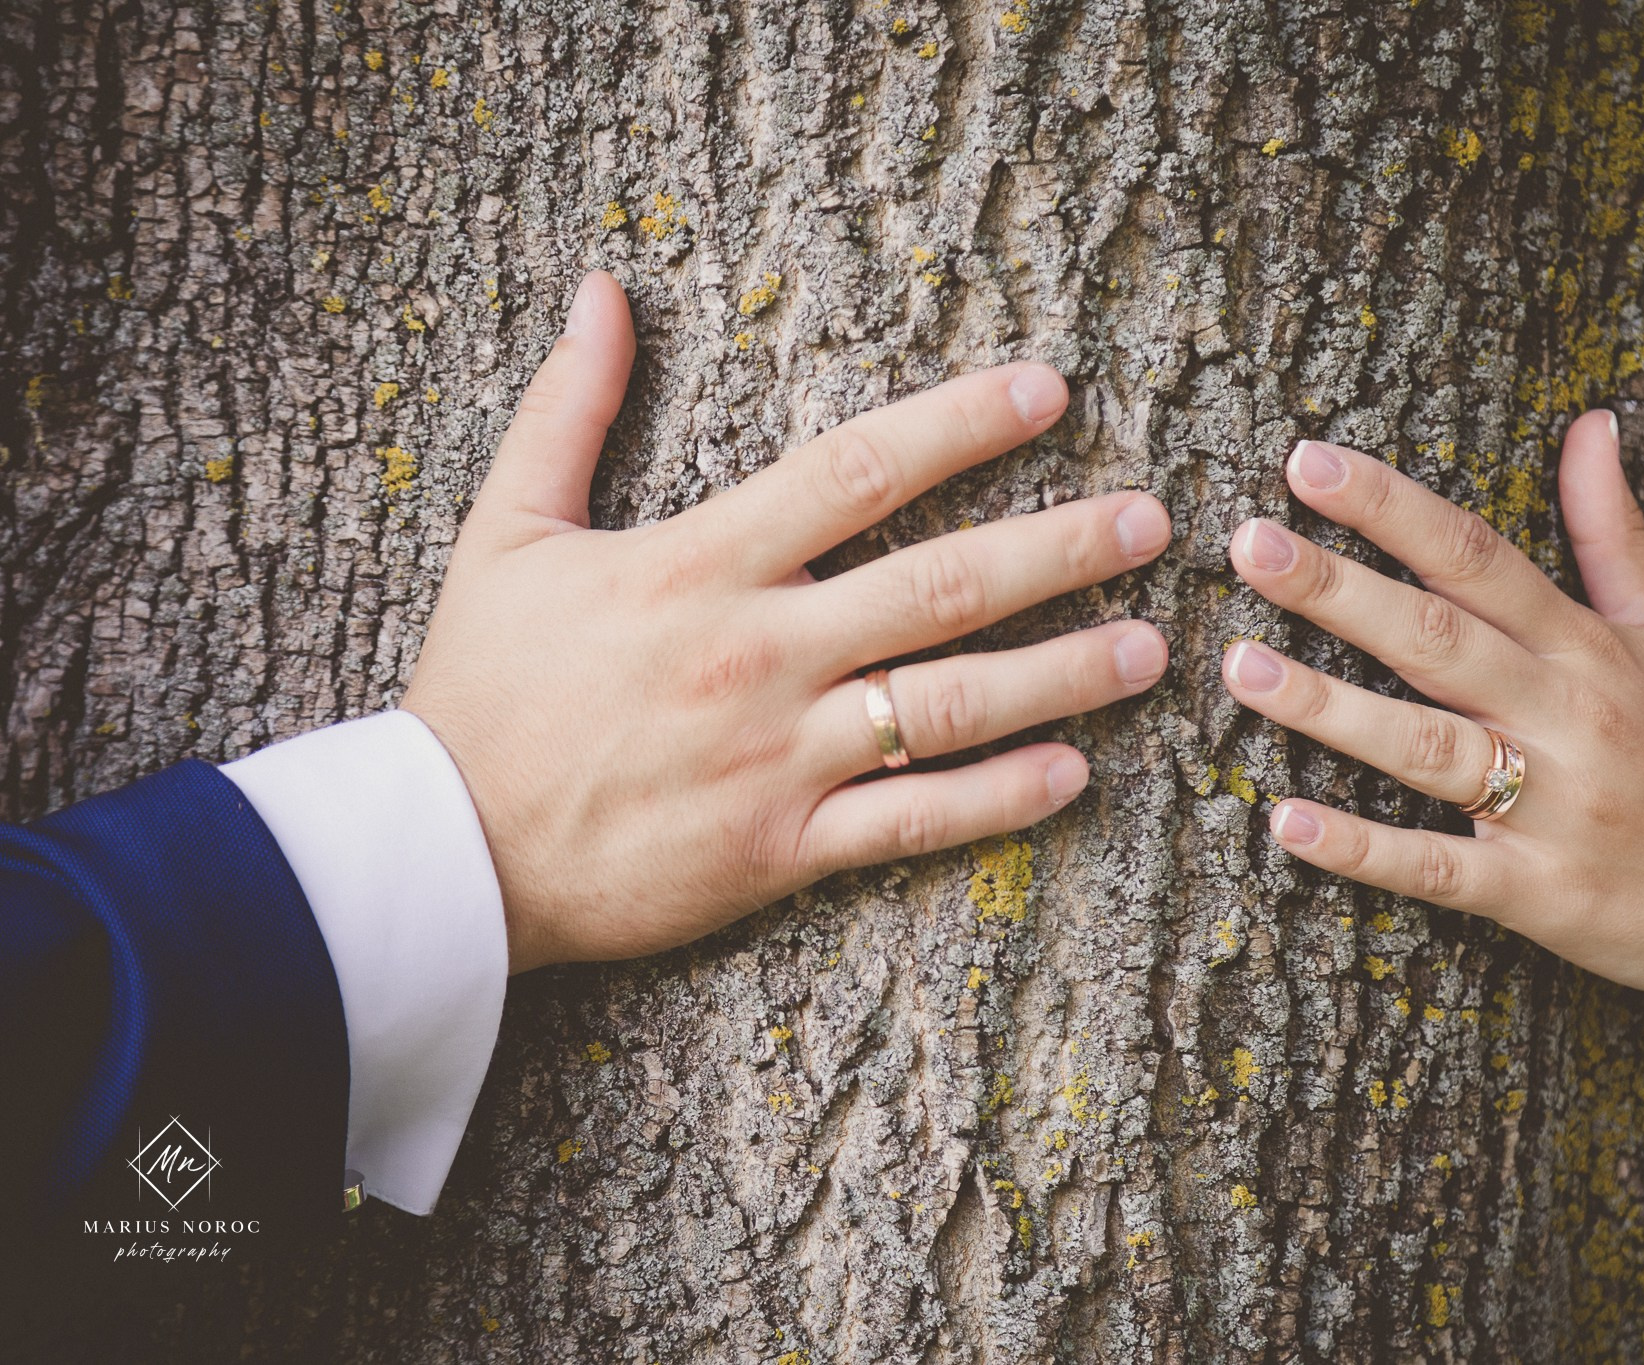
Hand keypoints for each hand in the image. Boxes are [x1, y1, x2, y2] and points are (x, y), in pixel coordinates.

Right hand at [403, 272, 1172, 973]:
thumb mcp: (505, 529)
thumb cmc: (481, 687)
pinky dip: (998, 800)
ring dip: (1061, 675)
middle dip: (1058, 548)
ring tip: (1149, 649)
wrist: (445, 854)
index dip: (961, 425)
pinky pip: (911, 821)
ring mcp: (778, 756)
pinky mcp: (782, 849)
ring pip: (948, 706)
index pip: (857, 471)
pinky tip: (1074, 774)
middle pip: (939, 586)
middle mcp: (758, 654)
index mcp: (700, 565)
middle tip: (1152, 523)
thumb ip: (567, 409)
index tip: (1049, 393)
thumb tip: (601, 290)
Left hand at [1220, 413, 1643, 1022]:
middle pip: (1438, 641)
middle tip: (1249, 545)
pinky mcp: (1539, 895)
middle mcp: (1567, 718)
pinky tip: (1285, 823)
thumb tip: (1590, 423)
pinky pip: (1436, 869)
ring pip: (1426, 748)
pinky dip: (1361, 849)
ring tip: (1242, 668)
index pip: (1477, 559)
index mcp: (1589, 649)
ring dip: (1330, 709)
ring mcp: (1552, 810)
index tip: (1308, 463)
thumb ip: (1613, 533)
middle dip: (1339, 590)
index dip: (1392, 508)